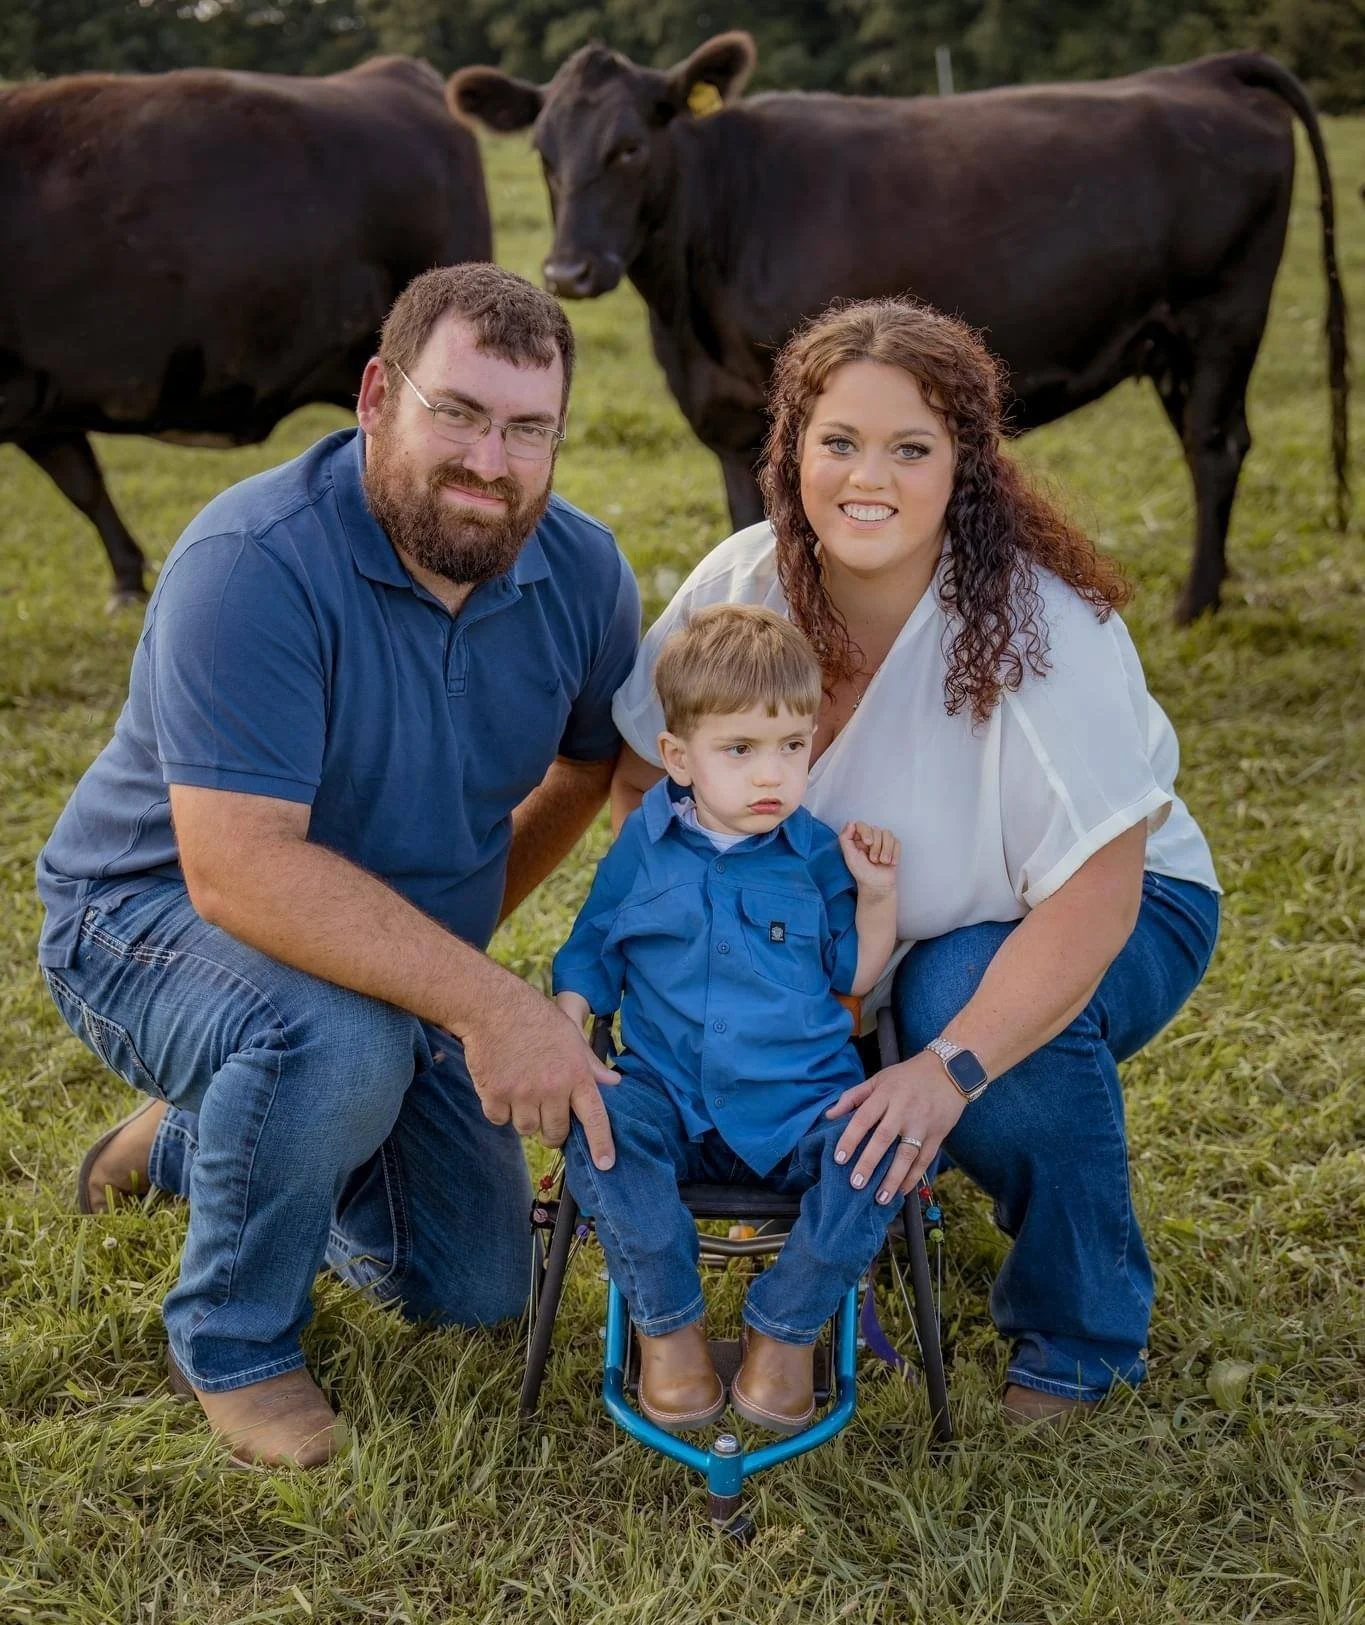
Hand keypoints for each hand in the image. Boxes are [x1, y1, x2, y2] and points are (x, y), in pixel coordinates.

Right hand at [460, 977, 620, 1166]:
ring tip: (520, 1088)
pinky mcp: (496, 1095)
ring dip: (524, 1117)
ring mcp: (523, 1094)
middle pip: (556, 1132)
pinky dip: (499, 1109)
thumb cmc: (535, 1018)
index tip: (606, 1164)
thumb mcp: (571, 1035)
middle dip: (552, 1128)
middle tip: (545, 1108)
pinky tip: (501, 1084)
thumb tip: (613, 1083)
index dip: (601, 1144)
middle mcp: (552, 1088)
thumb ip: (591, 1065)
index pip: (595, 1117)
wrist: (493, 1007)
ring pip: (526, 1129)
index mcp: (576, 1074)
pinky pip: (500, 1120)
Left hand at [824, 1050, 964, 1202]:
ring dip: (893, 1178)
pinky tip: (902, 1191)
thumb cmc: (908, 1076)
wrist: (950, 1071)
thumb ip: (853, 1096)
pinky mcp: (937, 1134)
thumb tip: (829, 1115)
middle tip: (855, 1184)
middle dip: (869, 1163)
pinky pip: (925, 1159)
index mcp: (885, 1095)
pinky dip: (914, 1177)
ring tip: (880, 1198)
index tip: (839, 1158)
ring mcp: (922, 1124)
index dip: (851, 1138)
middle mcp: (903, 1110)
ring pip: (906, 1154)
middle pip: (883, 1139)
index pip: (864, 1118)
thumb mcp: (879, 1079)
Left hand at [838, 821, 900, 898]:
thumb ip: (845, 839)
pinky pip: (897, 842)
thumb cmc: (862, 872)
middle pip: (876, 829)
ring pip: (888, 834)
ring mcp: (882, 841)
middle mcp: (870, 837)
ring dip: (886, 850)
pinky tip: (890, 862)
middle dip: (876, 846)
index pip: (862, 824)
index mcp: (857, 838)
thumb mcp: (849, 856)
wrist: (877, 885)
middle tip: (873, 859)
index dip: (866, 832)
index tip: (868, 843)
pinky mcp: (893, 847)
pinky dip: (894, 853)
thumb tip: (850, 822)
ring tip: (882, 862)